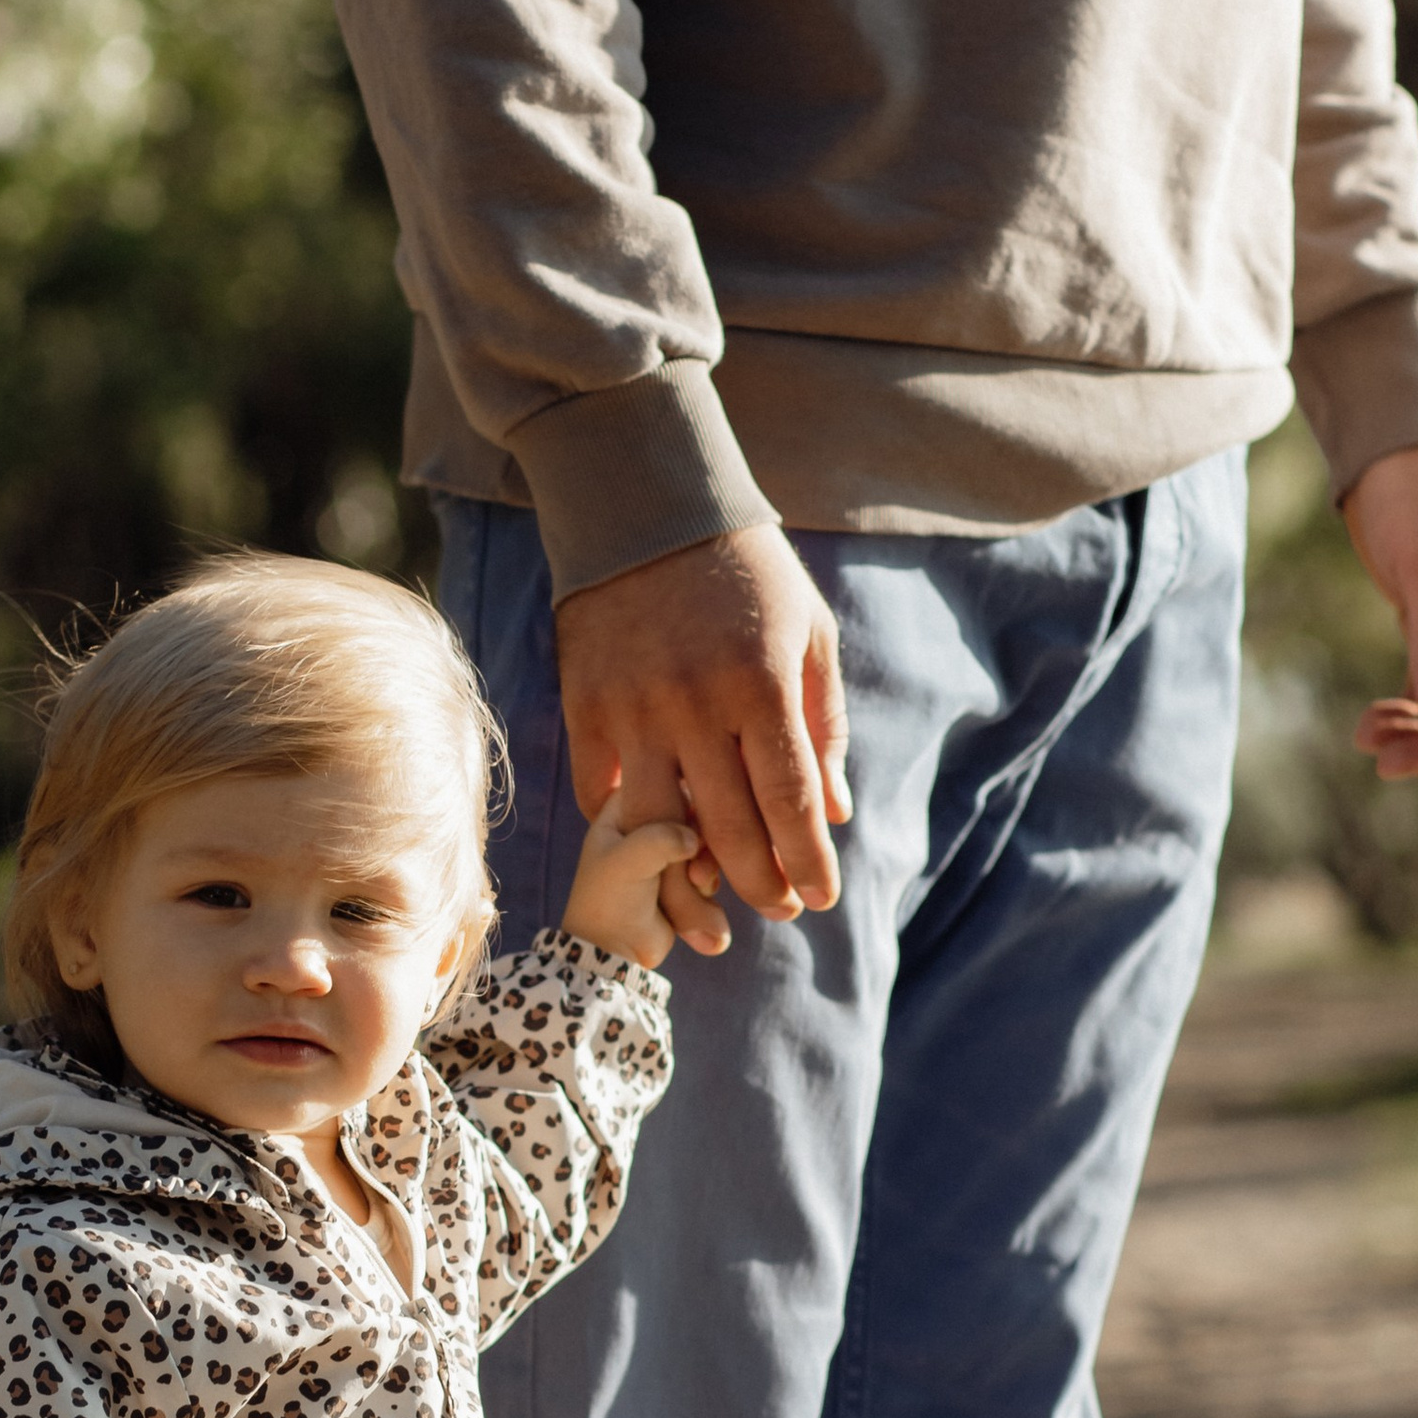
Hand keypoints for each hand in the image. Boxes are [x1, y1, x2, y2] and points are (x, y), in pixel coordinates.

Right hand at [553, 525, 848, 924]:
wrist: (646, 508)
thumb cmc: (746, 572)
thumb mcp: (807, 633)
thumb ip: (823, 723)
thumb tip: (833, 811)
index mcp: (760, 683)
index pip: (791, 799)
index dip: (809, 859)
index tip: (821, 898)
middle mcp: (695, 703)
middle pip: (731, 827)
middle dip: (764, 883)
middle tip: (782, 910)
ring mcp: (632, 709)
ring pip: (660, 827)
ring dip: (693, 877)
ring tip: (720, 896)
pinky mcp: (585, 707)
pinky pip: (602, 795)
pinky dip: (629, 829)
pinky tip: (657, 841)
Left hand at [560, 789, 733, 969]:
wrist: (613, 954)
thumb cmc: (609, 901)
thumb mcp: (628, 861)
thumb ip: (662, 837)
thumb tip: (699, 838)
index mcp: (626, 804)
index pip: (671, 782)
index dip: (688, 806)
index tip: (689, 833)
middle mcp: (649, 823)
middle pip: (697, 815)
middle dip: (703, 847)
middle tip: (697, 875)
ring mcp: (668, 854)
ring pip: (710, 848)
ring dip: (706, 873)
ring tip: (696, 890)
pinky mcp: (685, 882)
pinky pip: (712, 877)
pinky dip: (707, 894)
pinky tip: (697, 907)